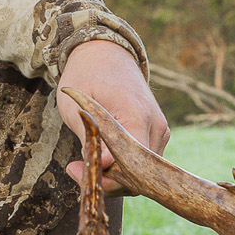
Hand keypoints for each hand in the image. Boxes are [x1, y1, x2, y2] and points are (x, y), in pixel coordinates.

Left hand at [56, 39, 171, 192]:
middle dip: (107, 181)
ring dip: (113, 175)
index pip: (132, 167)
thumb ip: (91, 138)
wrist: (106, 52)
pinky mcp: (157, 134)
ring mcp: (160, 131)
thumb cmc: (86, 76)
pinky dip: (122, 166)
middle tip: (74, 168)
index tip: (74, 169)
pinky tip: (100, 154)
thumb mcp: (76, 106)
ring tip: (85, 158)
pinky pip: (142, 162)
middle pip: (139, 176)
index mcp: (138, 116)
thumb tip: (104, 168)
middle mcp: (156, 126)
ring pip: (141, 173)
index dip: (105, 178)